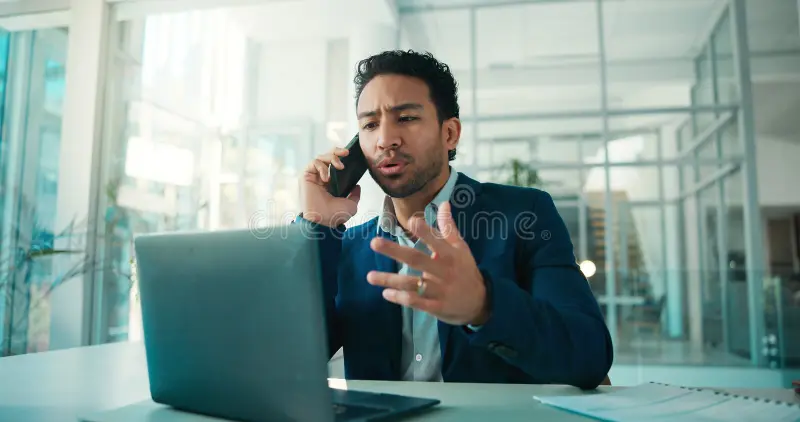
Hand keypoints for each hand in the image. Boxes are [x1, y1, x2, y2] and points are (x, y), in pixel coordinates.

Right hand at [301, 147, 360, 227]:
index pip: (335, 165)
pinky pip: (313, 163)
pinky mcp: (306, 176)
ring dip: (331, 158)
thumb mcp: (351, 205)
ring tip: (340, 167)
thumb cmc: (336, 216)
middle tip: (346, 153)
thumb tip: (357, 186)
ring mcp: (314, 177)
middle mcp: (322, 179)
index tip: (350, 155)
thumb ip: (354, 195)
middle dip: (337, 151)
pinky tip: (326, 178)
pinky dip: (321, 167)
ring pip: (321, 157)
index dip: (341, 157)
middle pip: (327, 157)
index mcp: (331, 184)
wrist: (324, 220)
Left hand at [366, 202, 488, 325]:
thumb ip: (449, 227)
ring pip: (412, 283)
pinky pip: (416, 302)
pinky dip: (400, 298)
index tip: (411, 221)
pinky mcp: (436, 306)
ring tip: (370, 276)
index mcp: (450, 254)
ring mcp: (439, 290)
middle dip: (394, 251)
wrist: (480, 302)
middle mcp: (443, 271)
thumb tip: (444, 203)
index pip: (436, 240)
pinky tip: (386, 293)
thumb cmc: (466, 270)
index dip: (424, 231)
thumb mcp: (461, 248)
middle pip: (416, 259)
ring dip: (390, 279)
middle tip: (374, 242)